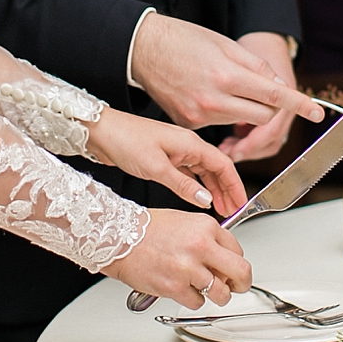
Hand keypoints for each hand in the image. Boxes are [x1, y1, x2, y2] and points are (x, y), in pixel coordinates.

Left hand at [86, 108, 245, 218]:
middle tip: (233, 210)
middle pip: (216, 169)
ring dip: (213, 189)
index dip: (235, 185)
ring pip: (203, 172)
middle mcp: (186, 145)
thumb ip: (184, 185)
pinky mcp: (164, 157)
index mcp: (190, 143)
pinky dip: (197, 186)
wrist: (101, 131)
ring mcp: (176, 151)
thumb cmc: (125, 140)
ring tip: (219, 208)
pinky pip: (189, 173)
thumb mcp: (157, 168)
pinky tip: (198, 198)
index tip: (241, 202)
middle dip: (227, 190)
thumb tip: (205, 199)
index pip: (223, 164)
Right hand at [102, 206, 251, 309]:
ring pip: (221, 293)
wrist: (120, 238)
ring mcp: (188, 268)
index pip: (238, 250)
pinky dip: (193, 299)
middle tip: (237, 287)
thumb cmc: (148, 229)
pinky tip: (183, 289)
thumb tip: (225, 260)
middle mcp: (201, 246)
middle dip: (242, 284)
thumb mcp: (186, 222)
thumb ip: (208, 239)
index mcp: (206, 227)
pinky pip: (198, 302)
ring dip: (217, 296)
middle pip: (241, 272)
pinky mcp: (175, 287)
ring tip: (205, 290)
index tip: (233, 270)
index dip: (236, 263)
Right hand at [130, 14, 321, 137]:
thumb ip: (254, 66)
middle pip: (263, 115)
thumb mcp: (223, 43)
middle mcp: (215, 101)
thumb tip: (276, 83)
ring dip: (243, 107)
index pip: (273, 95)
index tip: (316, 113)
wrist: (142, 49)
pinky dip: (222, 111)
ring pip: (241, 119)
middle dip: (268, 104)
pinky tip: (205, 93)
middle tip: (257, 87)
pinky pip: (219, 123)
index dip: (298, 104)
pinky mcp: (189, 124)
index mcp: (227, 76)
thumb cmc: (183, 40)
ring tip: (222, 83)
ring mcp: (200, 116)